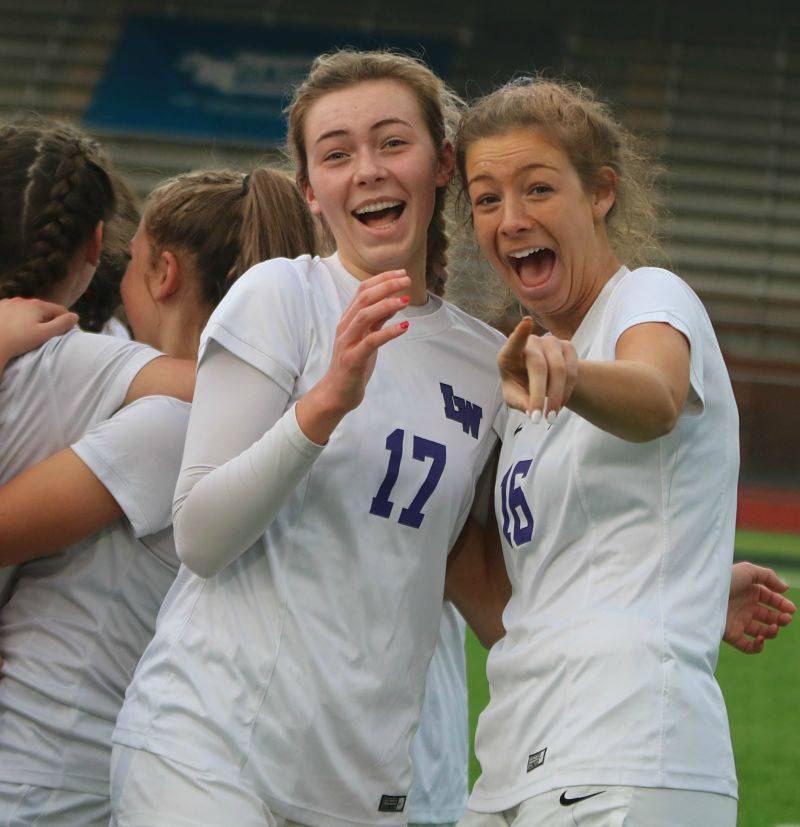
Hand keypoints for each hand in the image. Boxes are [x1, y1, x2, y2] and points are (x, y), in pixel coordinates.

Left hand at [0, 297, 78, 371]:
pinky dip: (18, 317)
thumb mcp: (44, 334)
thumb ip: (62, 324)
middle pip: (44, 309)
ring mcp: (9, 303)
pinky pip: (14, 311)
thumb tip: (75, 316)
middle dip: (48, 320)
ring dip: (32, 318)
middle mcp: (23, 300)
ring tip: (29, 333)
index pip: (60, 310)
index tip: (65, 332)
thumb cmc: (18, 341)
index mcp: (37, 305)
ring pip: (28, 310)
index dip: (66, 321)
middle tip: (46, 335)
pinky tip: (15, 328)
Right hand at [296, 270, 410, 443]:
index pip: (363, 289)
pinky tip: (404, 328)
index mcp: (348, 319)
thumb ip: (378, 320)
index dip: (382, 278)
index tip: (401, 273)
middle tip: (407, 280)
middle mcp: (346, 327)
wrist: (337, 393)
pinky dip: (388, 332)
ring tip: (405, 300)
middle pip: (364, 297)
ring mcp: (348, 342)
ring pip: (364, 315)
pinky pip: (371, 341)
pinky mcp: (353, 359)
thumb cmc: (354, 364)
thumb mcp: (368, 338)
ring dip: (386, 305)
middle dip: (386, 285)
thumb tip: (394, 301)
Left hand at [498, 316, 577, 422]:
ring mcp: (551, 342)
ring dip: (556, 397)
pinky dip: (567, 391)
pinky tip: (560, 404)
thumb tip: (530, 410)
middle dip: (540, 395)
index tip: (527, 323)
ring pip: (559, 370)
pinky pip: (572, 371)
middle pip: (539, 366)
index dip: (520, 333)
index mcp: (510, 353)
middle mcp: (531, 343)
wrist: (541, 379)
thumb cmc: (520, 386)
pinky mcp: (568, 347)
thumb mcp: (513, 396)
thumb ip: (518, 401)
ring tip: (551, 417)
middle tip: (541, 420)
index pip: (514, 342)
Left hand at [724, 561, 795, 653]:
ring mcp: (738, 621)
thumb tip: (785, 589)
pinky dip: (757, 646)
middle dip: (781, 619)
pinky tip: (760, 638)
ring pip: (762, 632)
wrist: (704, 594)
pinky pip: (747, 646)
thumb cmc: (726, 579)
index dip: (783, 605)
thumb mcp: (748, 571)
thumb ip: (769, 577)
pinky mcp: (731, 634)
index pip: (770, 600)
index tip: (791, 609)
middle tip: (785, 619)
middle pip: (769, 617)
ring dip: (772, 632)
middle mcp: (744, 607)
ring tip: (773, 627)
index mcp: (749, 592)